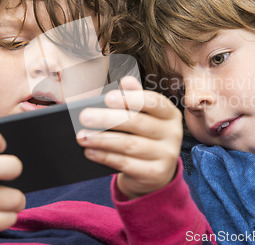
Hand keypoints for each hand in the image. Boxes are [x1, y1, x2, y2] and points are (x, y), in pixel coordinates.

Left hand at [77, 76, 182, 198]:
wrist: (154, 174)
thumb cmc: (144, 138)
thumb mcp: (143, 117)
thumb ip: (135, 98)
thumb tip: (127, 80)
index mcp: (170, 114)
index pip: (153, 102)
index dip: (131, 98)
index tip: (108, 97)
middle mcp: (173, 133)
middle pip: (137, 123)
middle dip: (108, 118)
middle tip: (84, 116)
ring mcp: (166, 155)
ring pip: (129, 145)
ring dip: (102, 139)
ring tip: (81, 135)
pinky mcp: (155, 174)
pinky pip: (126, 163)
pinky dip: (105, 157)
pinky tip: (90, 151)